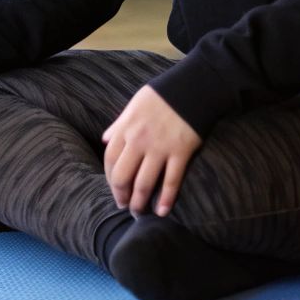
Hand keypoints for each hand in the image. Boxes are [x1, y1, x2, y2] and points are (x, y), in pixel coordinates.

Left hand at [101, 85, 200, 216]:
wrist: (194, 87)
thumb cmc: (163, 94)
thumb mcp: (135, 104)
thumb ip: (119, 124)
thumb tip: (105, 140)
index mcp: (127, 128)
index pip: (110, 160)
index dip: (109, 178)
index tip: (114, 188)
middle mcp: (140, 141)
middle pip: (123, 177)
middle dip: (121, 195)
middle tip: (124, 205)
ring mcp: (160, 148)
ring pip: (144, 184)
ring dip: (139, 203)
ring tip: (139, 212)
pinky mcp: (181, 153)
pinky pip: (171, 181)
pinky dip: (166, 199)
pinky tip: (162, 211)